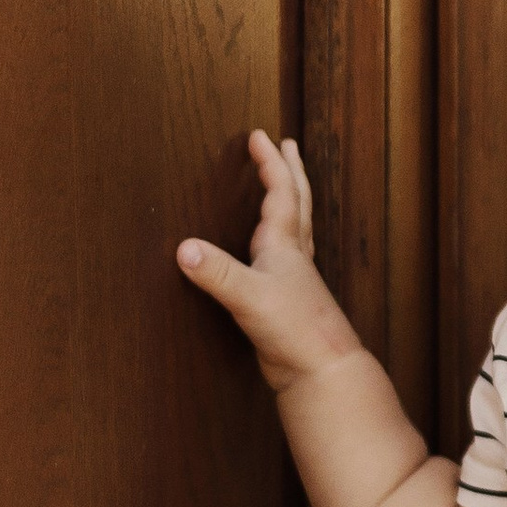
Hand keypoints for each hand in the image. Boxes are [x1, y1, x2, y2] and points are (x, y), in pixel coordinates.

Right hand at [178, 131, 362, 393]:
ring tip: (284, 186)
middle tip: (288, 145)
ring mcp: (295, 277)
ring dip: (290, 200)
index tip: (260, 135)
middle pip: (297, 202)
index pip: (280, 192)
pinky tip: (273, 250)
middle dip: (290, 171)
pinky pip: (287, 256)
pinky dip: (281, 240)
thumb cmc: (295, 332)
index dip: (269, 163)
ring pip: (297, 227)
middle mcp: (294, 255)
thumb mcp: (250, 298)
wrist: (323, 371)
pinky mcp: (289, 300)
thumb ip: (218, 273)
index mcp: (286, 245)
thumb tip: (183, 248)